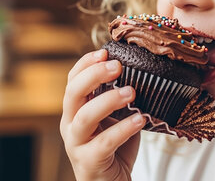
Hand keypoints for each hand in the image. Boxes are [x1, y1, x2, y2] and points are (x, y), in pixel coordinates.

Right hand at [61, 49, 145, 180]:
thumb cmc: (115, 147)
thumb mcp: (116, 116)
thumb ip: (121, 97)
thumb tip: (143, 69)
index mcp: (75, 110)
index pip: (72, 80)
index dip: (85, 64)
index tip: (105, 52)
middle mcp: (70, 125)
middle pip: (72, 93)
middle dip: (93, 75)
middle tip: (117, 66)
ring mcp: (76, 144)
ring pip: (83, 117)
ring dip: (108, 101)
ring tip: (132, 93)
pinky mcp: (88, 162)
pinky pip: (104, 143)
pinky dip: (122, 129)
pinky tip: (140, 119)